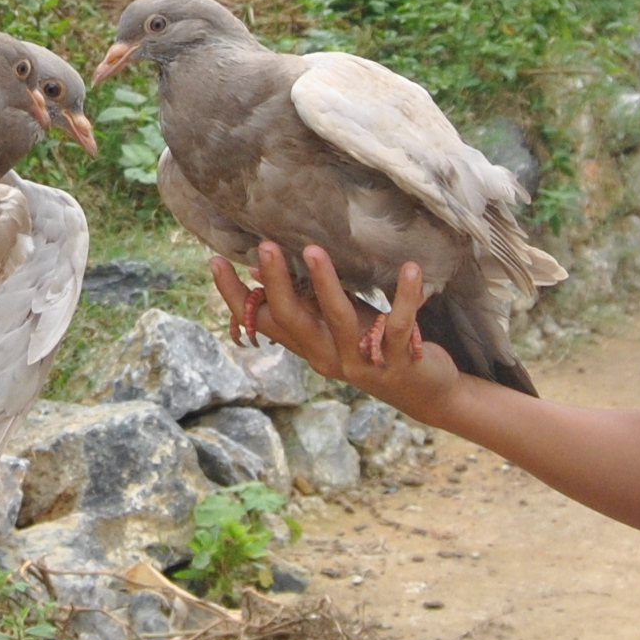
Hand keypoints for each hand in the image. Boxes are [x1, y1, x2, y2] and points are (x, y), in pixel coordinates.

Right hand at [220, 244, 459, 418]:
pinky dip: (405, 296)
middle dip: (276, 282)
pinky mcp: (396, 360)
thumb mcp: (335, 324)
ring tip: (313, 250)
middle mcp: (327, 356)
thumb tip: (259, 269)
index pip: (263, 321)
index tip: (215, 262)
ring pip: (338, 319)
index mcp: (308, 346)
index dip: (236, 296)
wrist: (424, 393)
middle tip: (265, 246)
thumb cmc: (374, 346)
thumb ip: (305, 303)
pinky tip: (411, 269)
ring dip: (326, 283)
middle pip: (292, 320)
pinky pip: (399, 325)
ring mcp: (360, 361)